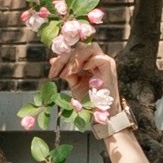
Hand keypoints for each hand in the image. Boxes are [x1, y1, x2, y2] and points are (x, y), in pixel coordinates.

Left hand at [64, 43, 152, 162]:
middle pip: (80, 48)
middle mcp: (96, 60)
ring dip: (75, 59)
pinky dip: (88, 62)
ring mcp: (104, 62)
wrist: (102, 115)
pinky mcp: (110, 68)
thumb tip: (52, 60)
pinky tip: (81, 71)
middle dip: (65, 58)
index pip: (74, 51)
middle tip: (57, 73)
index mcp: (87, 63)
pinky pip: (99, 57)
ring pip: (90, 48)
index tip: (52, 73)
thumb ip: (66, 71)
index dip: (61, 58)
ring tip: (68, 73)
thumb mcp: (74, 84)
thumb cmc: (89, 101)